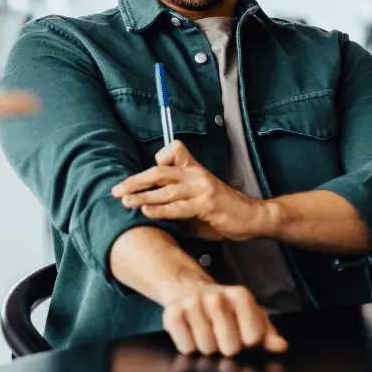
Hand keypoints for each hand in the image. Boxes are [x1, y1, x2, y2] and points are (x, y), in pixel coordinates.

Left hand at [111, 141, 266, 241]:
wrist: (254, 218)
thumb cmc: (224, 211)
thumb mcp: (199, 202)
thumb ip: (178, 202)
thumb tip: (154, 210)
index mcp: (194, 170)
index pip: (172, 152)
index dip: (156, 160)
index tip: (141, 176)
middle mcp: (197, 175)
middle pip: (159, 171)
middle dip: (135, 181)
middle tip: (117, 190)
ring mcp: (202, 189)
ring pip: (165, 189)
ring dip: (142, 196)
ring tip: (125, 201)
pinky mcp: (207, 204)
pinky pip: (178, 206)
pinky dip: (160, 209)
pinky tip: (147, 211)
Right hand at [160, 282, 287, 356]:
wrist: (189, 289)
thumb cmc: (225, 308)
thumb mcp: (250, 315)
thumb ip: (267, 333)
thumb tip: (280, 345)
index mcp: (239, 296)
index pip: (253, 338)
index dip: (248, 341)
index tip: (242, 333)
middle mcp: (215, 296)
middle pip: (230, 346)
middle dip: (227, 347)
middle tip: (222, 335)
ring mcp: (192, 303)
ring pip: (207, 348)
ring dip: (208, 347)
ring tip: (207, 333)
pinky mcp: (172, 313)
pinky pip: (186, 347)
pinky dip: (190, 346)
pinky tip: (192, 332)